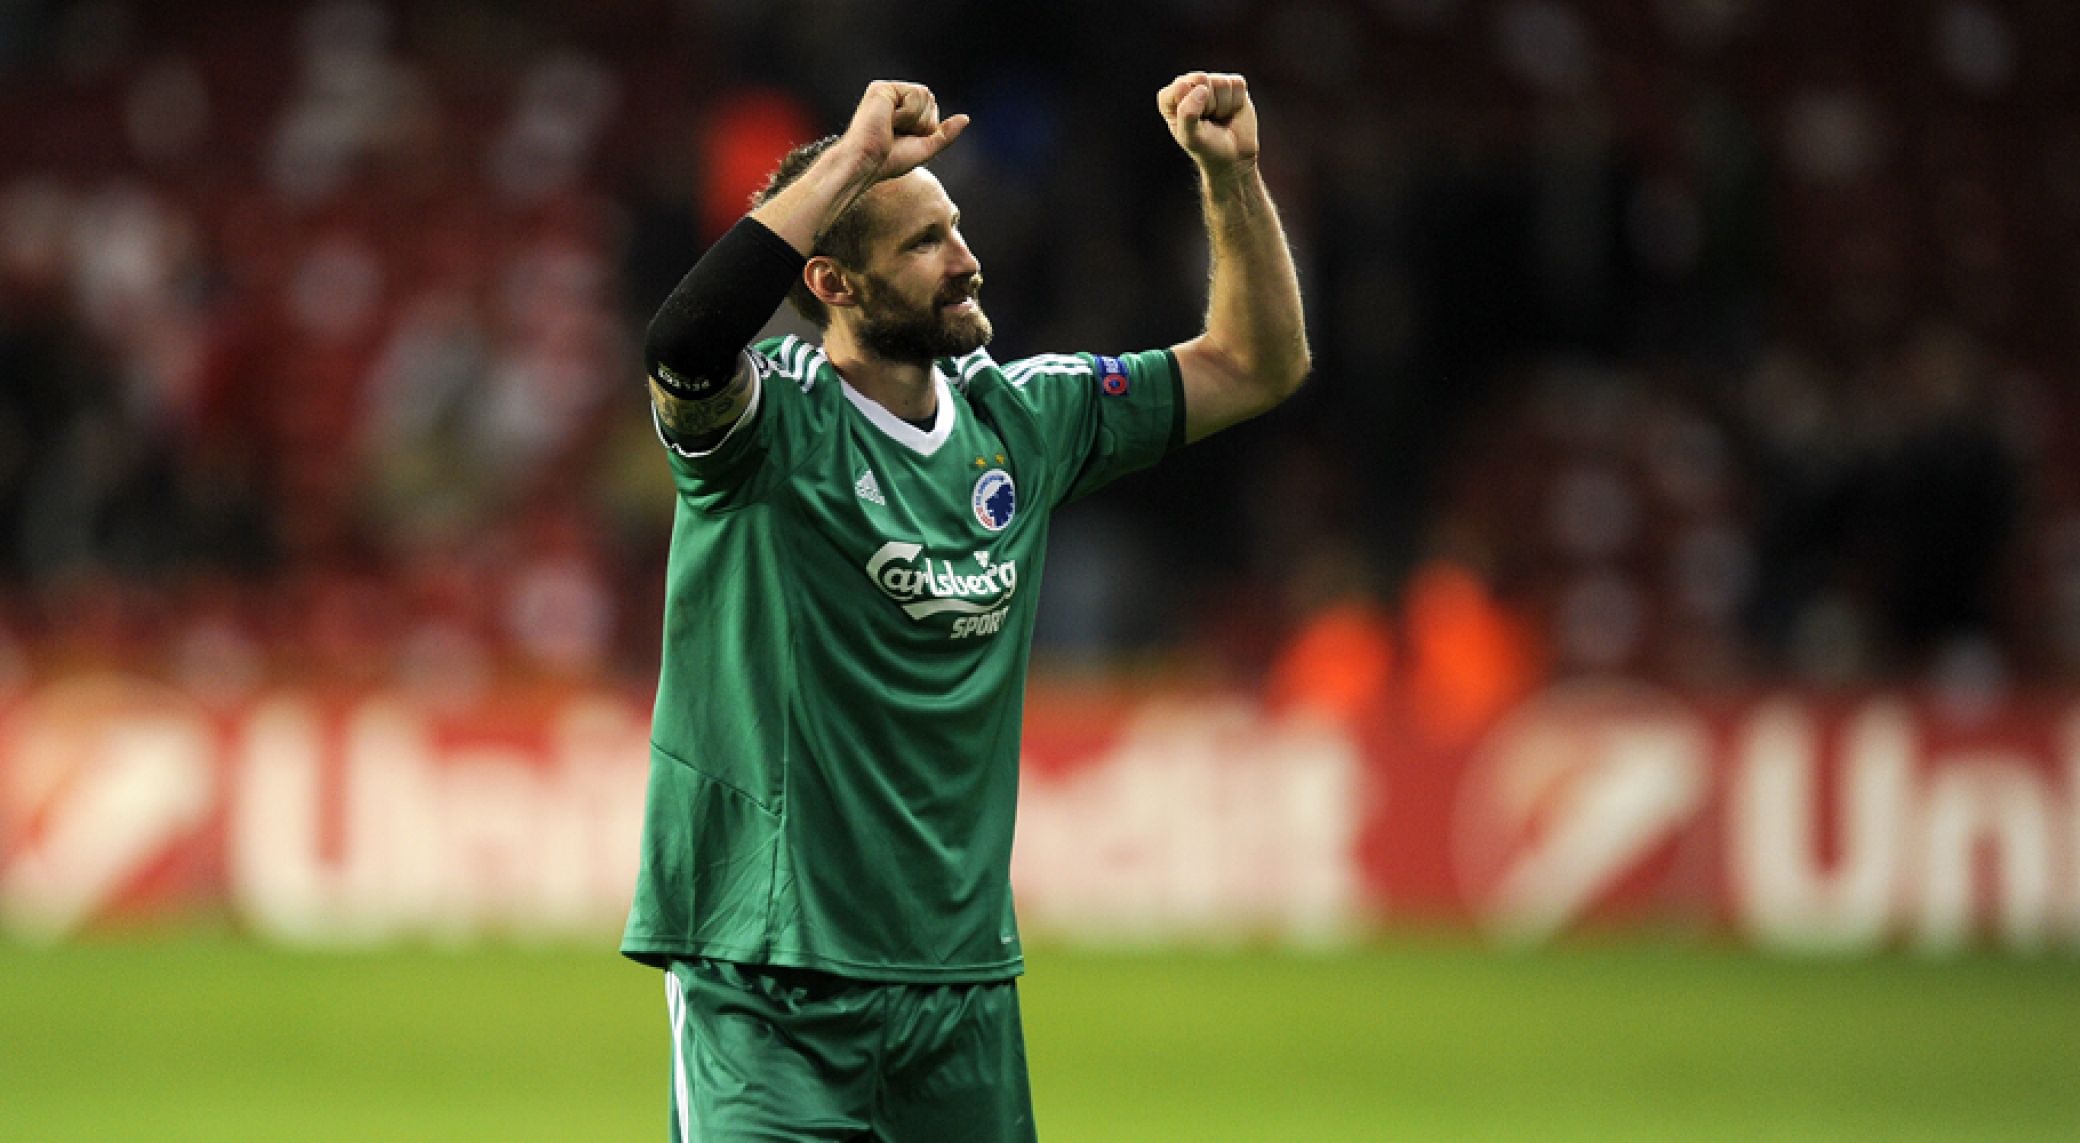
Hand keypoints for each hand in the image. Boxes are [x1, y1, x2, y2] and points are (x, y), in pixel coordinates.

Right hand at [842, 81, 970, 181]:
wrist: (865, 164)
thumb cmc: (888, 161)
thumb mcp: (925, 148)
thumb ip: (945, 134)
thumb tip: (966, 118)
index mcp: (901, 108)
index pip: (931, 107)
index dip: (927, 127)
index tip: (904, 139)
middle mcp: (893, 96)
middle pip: (930, 99)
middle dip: (922, 122)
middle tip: (897, 134)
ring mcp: (886, 91)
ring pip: (924, 95)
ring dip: (914, 119)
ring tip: (891, 128)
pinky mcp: (881, 88)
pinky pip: (914, 94)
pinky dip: (907, 114)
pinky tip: (887, 121)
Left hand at [1158, 72, 1258, 172]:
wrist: (1233, 157)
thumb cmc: (1207, 148)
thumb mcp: (1190, 138)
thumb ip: (1187, 113)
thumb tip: (1201, 88)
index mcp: (1171, 97)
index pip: (1180, 86)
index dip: (1192, 105)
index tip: (1195, 123)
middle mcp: (1190, 85)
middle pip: (1202, 80)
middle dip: (1209, 104)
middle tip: (1208, 121)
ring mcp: (1212, 83)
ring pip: (1222, 82)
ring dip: (1224, 106)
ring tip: (1219, 118)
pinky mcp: (1232, 84)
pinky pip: (1237, 84)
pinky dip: (1237, 101)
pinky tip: (1231, 111)